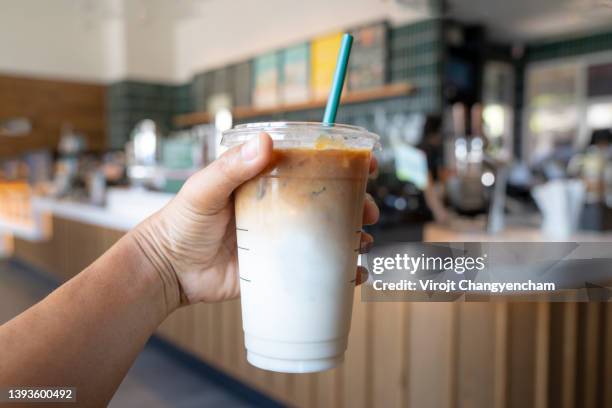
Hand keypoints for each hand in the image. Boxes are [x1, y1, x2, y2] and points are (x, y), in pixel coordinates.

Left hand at [131, 133, 378, 312]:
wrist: (168, 270)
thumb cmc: (181, 222)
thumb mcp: (203, 189)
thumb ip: (230, 167)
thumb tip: (265, 143)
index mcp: (267, 181)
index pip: (311, 166)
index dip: (343, 163)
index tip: (366, 164)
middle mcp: (280, 208)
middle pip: (329, 201)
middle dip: (358, 204)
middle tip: (369, 212)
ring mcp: (282, 239)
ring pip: (329, 234)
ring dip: (354, 237)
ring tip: (363, 243)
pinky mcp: (280, 268)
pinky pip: (317, 269)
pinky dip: (340, 272)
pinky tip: (354, 275)